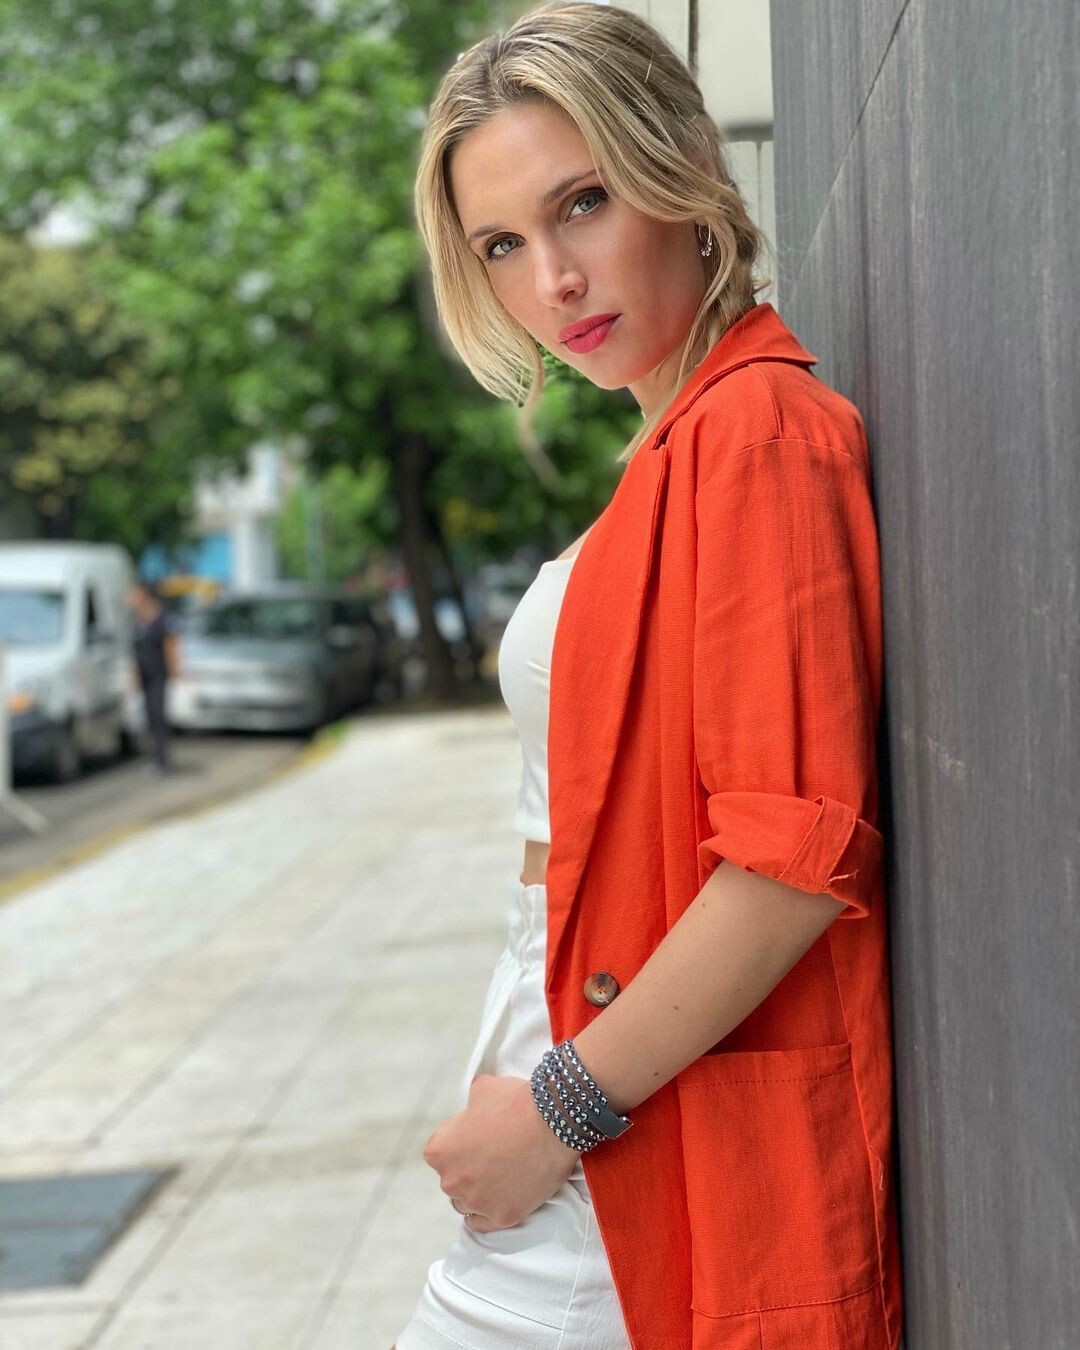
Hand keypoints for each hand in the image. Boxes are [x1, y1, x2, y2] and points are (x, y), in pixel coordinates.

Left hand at [422, 1073, 580, 1232]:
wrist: (553, 1121)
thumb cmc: (517, 1102)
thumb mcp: (481, 1090)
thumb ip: (469, 1106)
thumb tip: (473, 1110)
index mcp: (439, 1150)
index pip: (441, 1152)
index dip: (462, 1143)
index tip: (479, 1138)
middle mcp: (451, 1180)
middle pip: (453, 1179)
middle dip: (469, 1169)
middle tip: (494, 1155)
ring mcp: (476, 1202)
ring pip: (467, 1202)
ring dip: (478, 1191)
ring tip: (502, 1174)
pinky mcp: (502, 1217)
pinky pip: (483, 1223)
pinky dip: (489, 1212)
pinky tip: (499, 1199)